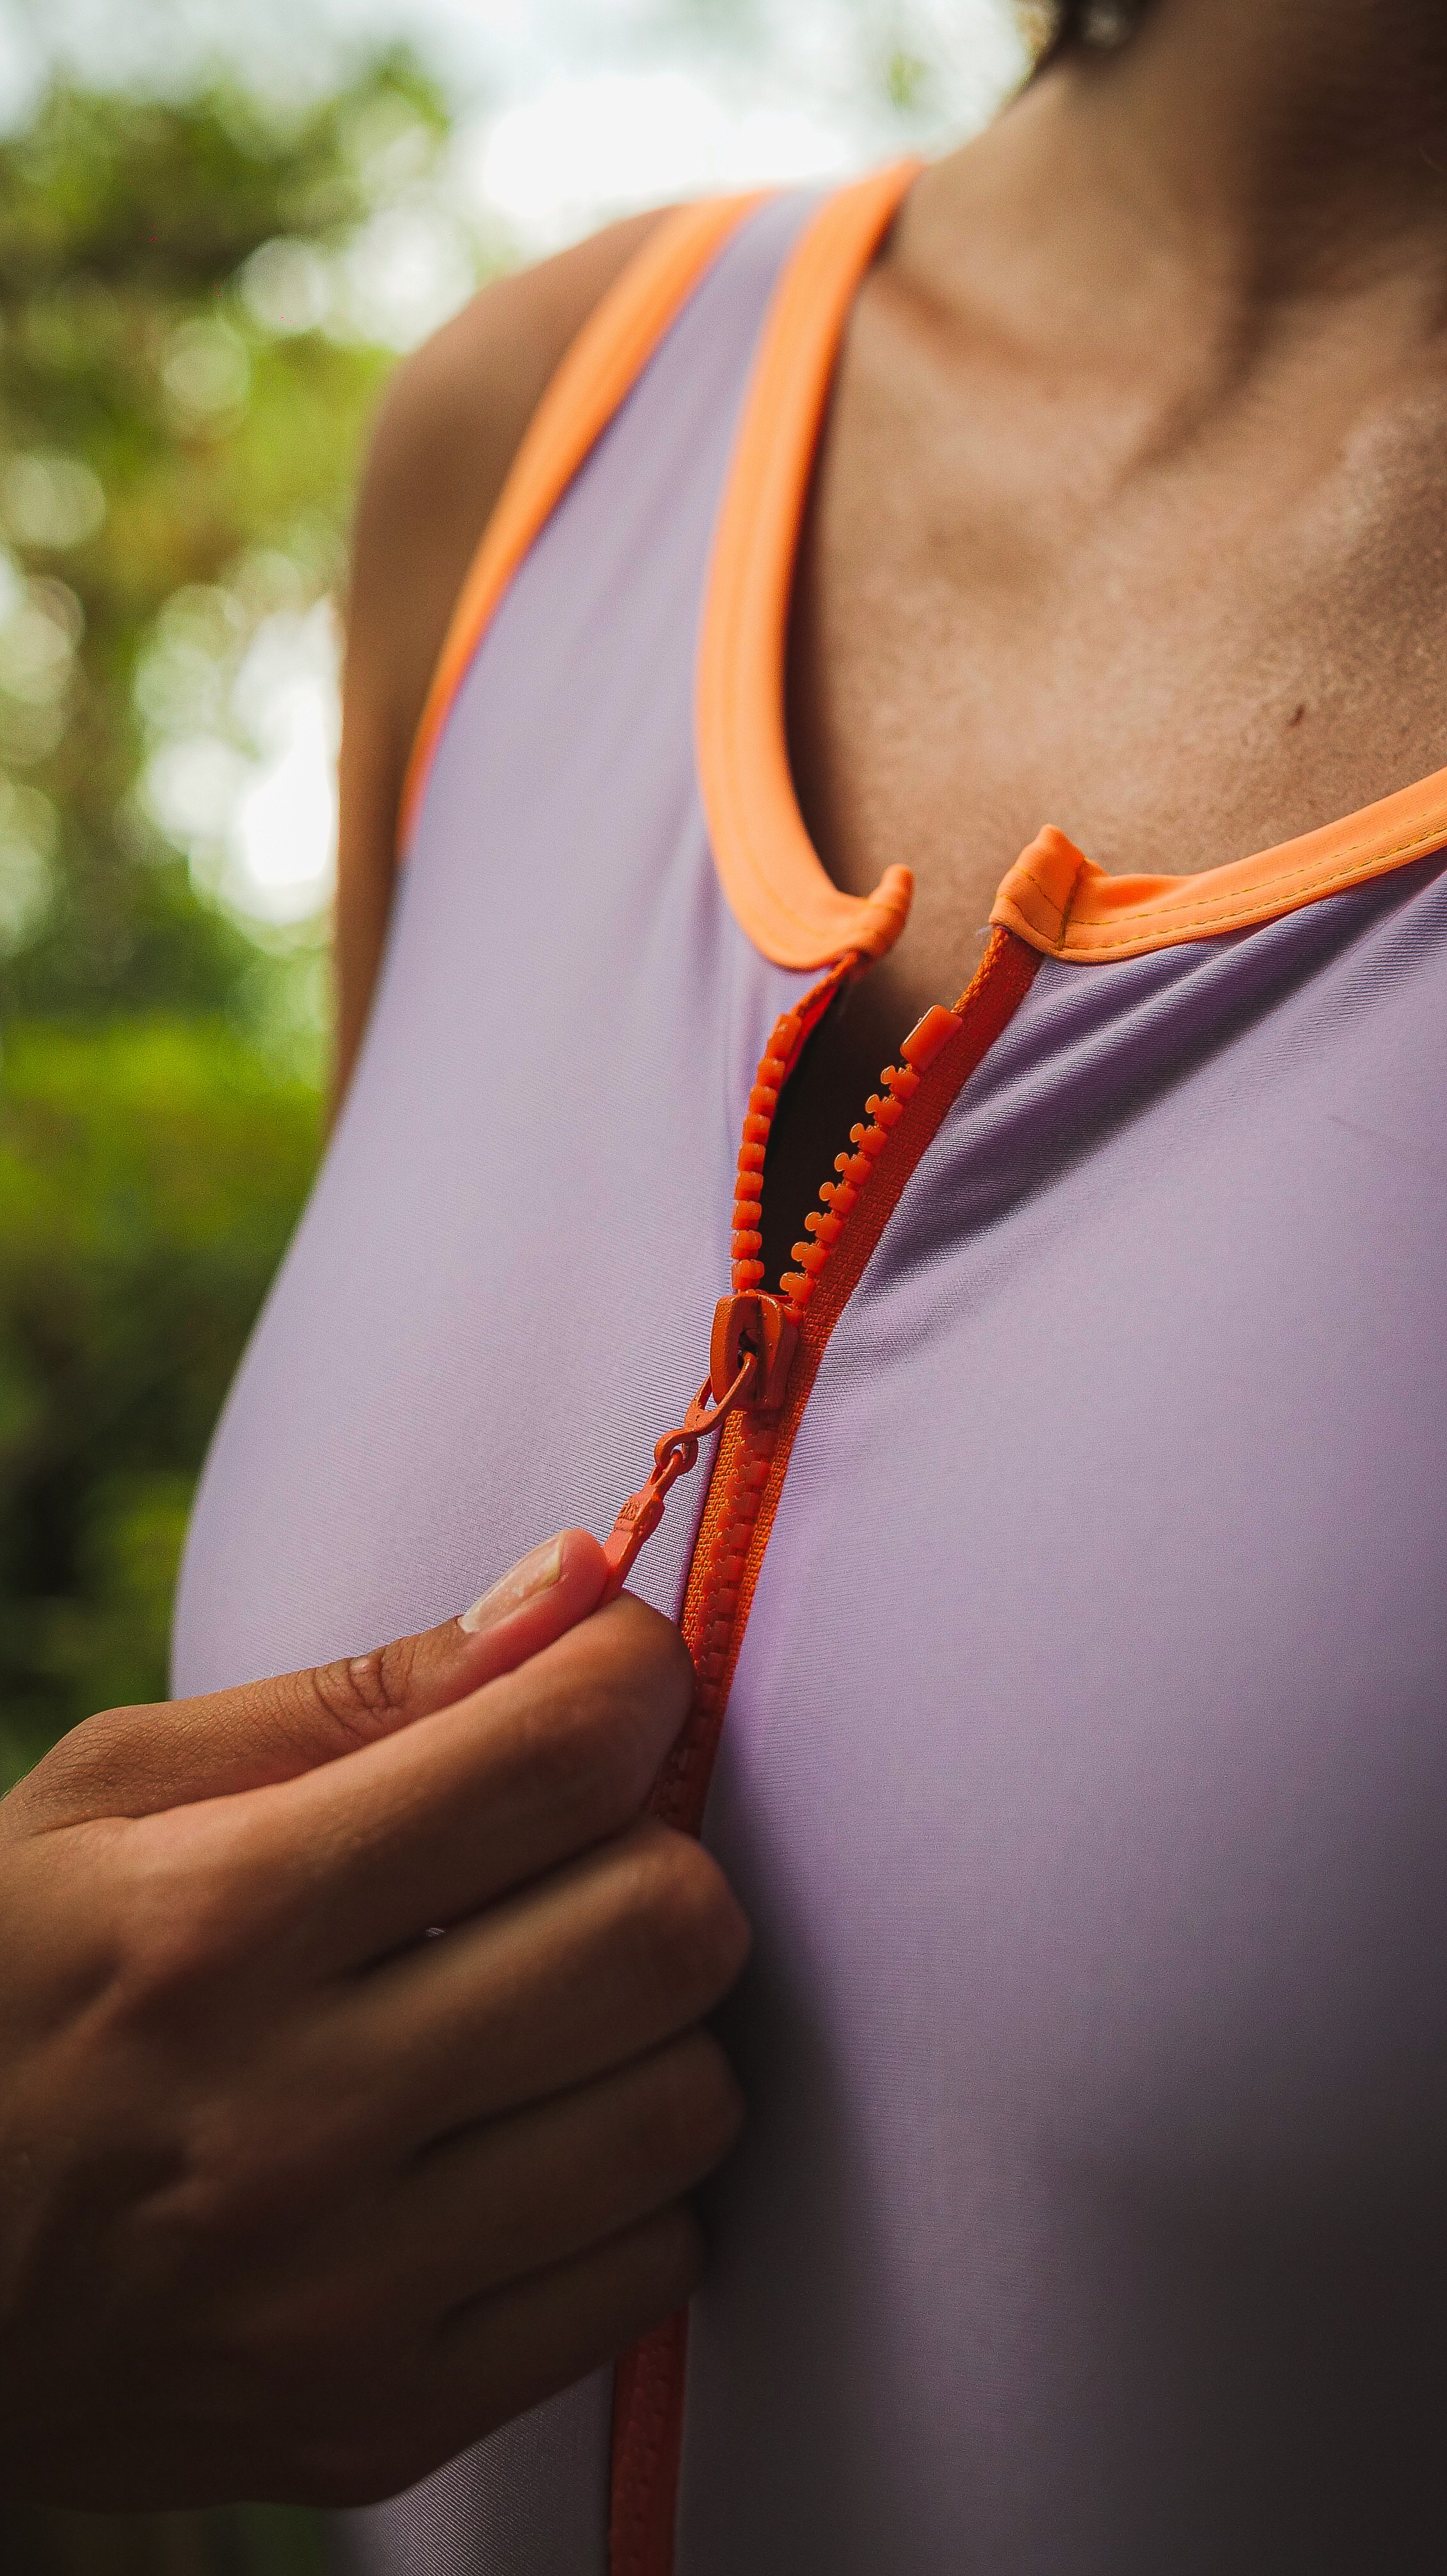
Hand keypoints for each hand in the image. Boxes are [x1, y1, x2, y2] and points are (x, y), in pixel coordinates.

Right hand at [0, 1533, 747, 2507]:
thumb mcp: (111, 1795)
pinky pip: (651, 2270)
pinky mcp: (380, 2423)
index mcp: (213, 1925)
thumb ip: (363, 1690)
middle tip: (579, 1851)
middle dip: (658, 1849)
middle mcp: (286, 2120)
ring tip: (545, 1999)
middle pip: (662, 1928)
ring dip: (654, 2023)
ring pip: (687, 2104)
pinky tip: (522, 2139)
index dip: (632, 1682)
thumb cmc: (5, 1987)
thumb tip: (576, 1585)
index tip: (613, 1680)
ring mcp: (339, 2296)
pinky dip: (628, 2182)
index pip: (554, 1761)